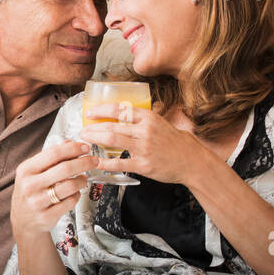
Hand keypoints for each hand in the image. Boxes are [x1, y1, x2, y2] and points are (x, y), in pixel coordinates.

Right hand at [11, 140, 96, 239]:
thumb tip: (69, 142)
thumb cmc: (30, 193)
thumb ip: (50, 157)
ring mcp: (37, 202)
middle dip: (84, 162)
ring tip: (83, 179)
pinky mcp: (47, 216)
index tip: (85, 147)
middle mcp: (30, 185)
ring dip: (82, 180)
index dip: (73, 148)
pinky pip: (70, 202)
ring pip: (70, 186)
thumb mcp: (33, 172)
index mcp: (26, 170)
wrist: (22, 222)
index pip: (54, 153)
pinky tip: (74, 193)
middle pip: (65, 168)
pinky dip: (76, 195)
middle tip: (94, 161)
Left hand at [78, 103, 209, 184]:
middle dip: (93, 128)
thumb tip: (122, 112)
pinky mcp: (144, 165)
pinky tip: (95, 162)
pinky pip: (119, 163)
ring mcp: (144, 148)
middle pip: (112, 126)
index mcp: (149, 118)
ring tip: (85, 140)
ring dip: (95, 139)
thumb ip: (142, 118)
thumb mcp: (161, 122)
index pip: (120, 109)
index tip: (90, 113)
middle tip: (82, 130)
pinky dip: (104, 162)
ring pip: (112, 140)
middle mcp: (145, 130)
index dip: (101, 110)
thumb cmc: (175, 142)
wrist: (192, 160)